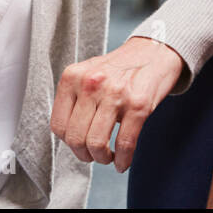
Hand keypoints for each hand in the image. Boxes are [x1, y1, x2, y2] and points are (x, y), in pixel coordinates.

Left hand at [50, 36, 185, 171]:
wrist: (155, 51)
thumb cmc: (121, 67)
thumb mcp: (89, 73)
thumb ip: (75, 99)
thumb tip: (69, 136)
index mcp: (73, 76)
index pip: (58, 125)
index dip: (68, 143)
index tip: (78, 145)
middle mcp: (91, 83)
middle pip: (76, 138)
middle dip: (85, 155)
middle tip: (94, 155)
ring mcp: (115, 94)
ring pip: (97, 144)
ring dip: (102, 159)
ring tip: (108, 156)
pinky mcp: (138, 104)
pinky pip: (125, 144)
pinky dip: (123, 160)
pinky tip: (123, 161)